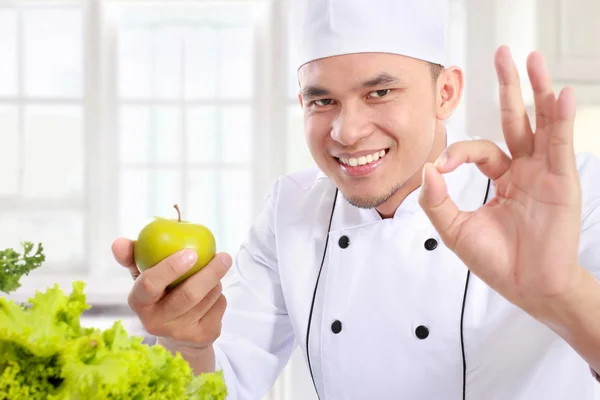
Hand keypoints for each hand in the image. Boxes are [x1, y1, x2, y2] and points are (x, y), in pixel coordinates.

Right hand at [111, 238, 231, 348]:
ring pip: (208, 297)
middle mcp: (157, 322)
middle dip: (210, 272)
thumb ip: (133, 257)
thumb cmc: (160, 296)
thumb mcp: (144, 277)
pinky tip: (213, 294)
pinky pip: (219, 306)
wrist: (178, 336)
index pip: (150, 284)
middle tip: (223, 256)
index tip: (191, 252)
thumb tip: (118, 242)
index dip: (171, 267)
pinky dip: (220, 295)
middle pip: (189, 294)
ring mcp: (181, 332)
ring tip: (212, 274)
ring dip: (216, 281)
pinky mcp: (203, 337)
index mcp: (139, 303)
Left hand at [418, 45, 582, 315]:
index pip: (480, 149)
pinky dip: (560, 119)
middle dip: (509, 87)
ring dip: (537, 91)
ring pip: (540, 123)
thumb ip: (437, 202)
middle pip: (516, 120)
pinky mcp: (561, 182)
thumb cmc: (497, 261)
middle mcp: (525, 170)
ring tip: (533, 59)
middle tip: (504, 54)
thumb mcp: (456, 230)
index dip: (458, 152)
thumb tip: (426, 170)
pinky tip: (560, 95)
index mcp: (502, 178)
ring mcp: (544, 172)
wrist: (529, 288)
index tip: (441, 165)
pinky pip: (559, 144)